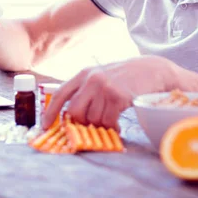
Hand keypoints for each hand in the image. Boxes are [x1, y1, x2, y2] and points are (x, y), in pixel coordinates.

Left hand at [42, 56, 177, 129]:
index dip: (50, 111)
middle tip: (92, 125)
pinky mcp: (117, 96)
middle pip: (74, 111)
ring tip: (111, 120)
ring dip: (101, 124)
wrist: (152, 70)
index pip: (61, 93)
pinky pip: (108, 120)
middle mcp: (91, 79)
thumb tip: (71, 115)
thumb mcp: (102, 77)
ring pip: (92, 118)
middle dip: (81, 123)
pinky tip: (118, 123)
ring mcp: (104, 87)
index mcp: (84, 74)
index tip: (45, 125)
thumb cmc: (126, 77)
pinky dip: (112, 127)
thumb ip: (86, 91)